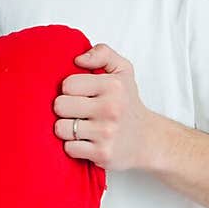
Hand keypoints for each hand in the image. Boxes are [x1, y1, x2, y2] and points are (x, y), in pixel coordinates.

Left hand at [53, 43, 159, 170]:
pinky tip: (85, 142)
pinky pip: (69, 148)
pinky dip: (73, 146)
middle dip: (65, 109)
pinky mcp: (102, 154)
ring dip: (67, 129)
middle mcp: (111, 108)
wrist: (148, 140)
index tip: (80, 95)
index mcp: (113, 86)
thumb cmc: (128, 104)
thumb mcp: (123, 71)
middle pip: (59, 106)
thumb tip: (78, 59)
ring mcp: (106, 133)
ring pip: (60, 128)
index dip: (69, 90)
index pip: (67, 84)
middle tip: (78, 112)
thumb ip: (102, 53)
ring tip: (81, 127)